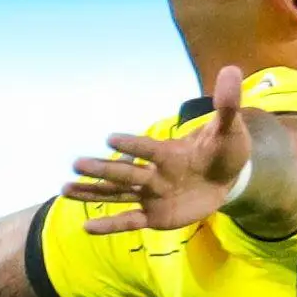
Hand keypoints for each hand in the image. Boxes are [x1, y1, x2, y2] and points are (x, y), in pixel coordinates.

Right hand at [64, 64, 252, 235]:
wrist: (227, 178)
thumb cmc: (224, 150)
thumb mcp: (229, 129)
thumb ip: (227, 105)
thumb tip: (231, 70)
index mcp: (169, 153)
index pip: (148, 149)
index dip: (133, 145)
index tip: (111, 139)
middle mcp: (154, 173)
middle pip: (126, 173)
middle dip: (103, 169)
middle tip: (77, 164)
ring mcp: (152, 195)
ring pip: (118, 193)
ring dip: (93, 191)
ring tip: (64, 189)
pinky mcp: (155, 215)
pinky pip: (130, 220)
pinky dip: (110, 225)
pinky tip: (86, 227)